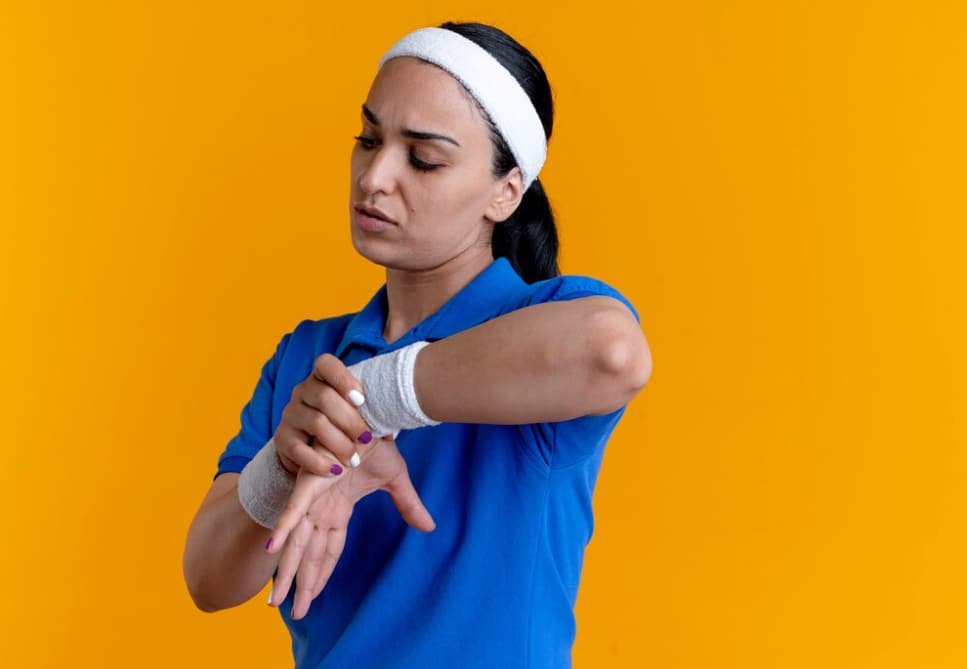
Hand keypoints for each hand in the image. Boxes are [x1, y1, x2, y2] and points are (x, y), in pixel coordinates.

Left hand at [266, 437, 434, 619]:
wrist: (371, 414)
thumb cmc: (378, 442)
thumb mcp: (395, 480)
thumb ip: (408, 505)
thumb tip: (430, 527)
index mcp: (338, 508)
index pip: (330, 551)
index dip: (323, 575)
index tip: (313, 598)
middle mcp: (322, 508)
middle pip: (311, 555)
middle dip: (302, 584)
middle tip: (295, 613)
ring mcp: (313, 498)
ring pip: (298, 543)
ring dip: (288, 571)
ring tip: (277, 601)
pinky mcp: (309, 484)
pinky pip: (294, 512)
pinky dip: (283, 530)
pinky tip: (273, 550)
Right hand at [274, 353, 371, 475]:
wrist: (311, 448)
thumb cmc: (342, 425)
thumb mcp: (355, 412)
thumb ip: (371, 408)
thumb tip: (398, 416)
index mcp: (321, 378)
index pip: (325, 364)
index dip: (343, 378)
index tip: (362, 399)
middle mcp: (302, 392)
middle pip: (324, 397)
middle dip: (350, 419)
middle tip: (367, 438)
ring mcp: (290, 414)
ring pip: (315, 422)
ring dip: (339, 443)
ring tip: (355, 459)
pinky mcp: (282, 439)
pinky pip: (298, 449)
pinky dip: (319, 462)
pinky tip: (336, 470)